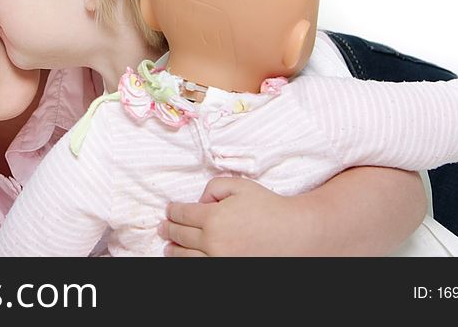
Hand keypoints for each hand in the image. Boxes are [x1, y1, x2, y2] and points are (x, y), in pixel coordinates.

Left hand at [160, 176, 319, 256]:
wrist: (295, 234)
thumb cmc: (269, 207)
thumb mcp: (240, 186)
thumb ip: (214, 186)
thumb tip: (200, 200)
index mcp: (213, 218)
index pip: (182, 214)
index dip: (172, 211)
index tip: (169, 210)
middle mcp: (213, 243)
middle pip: (180, 236)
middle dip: (169, 230)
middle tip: (163, 228)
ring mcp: (220, 261)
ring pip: (186, 258)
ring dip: (174, 251)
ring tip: (169, 247)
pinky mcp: (227, 271)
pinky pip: (201, 269)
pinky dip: (189, 264)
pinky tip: (187, 260)